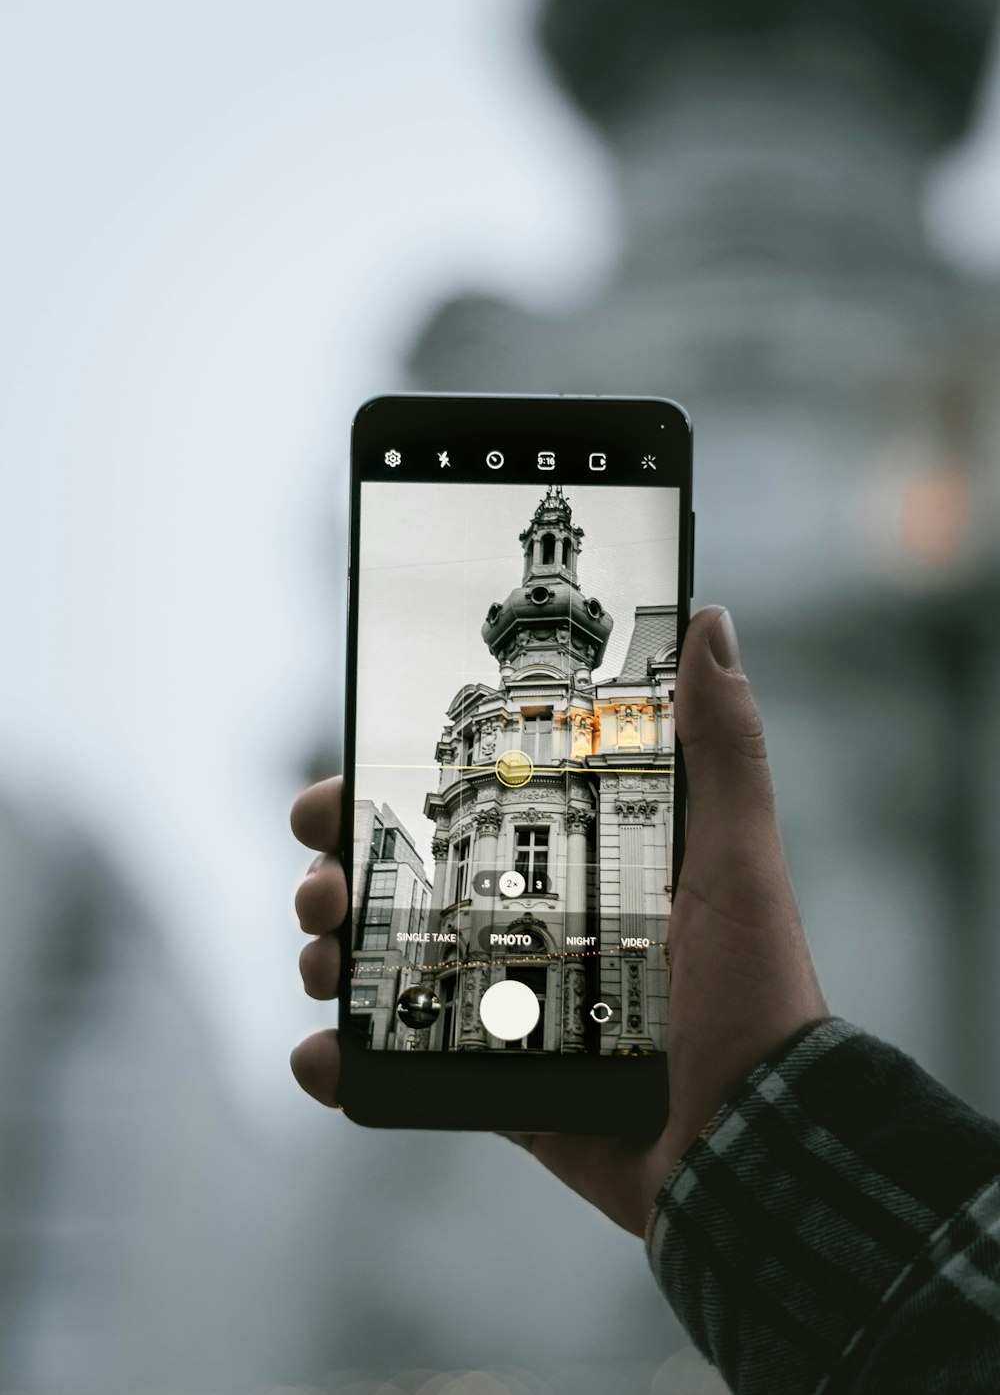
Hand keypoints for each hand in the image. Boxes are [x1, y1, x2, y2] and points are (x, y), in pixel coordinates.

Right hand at [289, 605, 827, 1237]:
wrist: (753, 1143)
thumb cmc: (751, 992)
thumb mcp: (737, 857)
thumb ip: (723, 745)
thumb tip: (712, 620)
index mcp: (567, 865)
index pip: (451, 806)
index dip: (378, 797)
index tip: (329, 796)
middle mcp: (525, 928)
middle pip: (398, 887)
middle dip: (336, 877)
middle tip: (319, 886)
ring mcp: (501, 1009)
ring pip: (384, 968)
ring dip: (328, 957)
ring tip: (321, 964)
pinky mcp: (493, 1085)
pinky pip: (400, 1070)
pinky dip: (344, 1064)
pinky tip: (323, 1057)